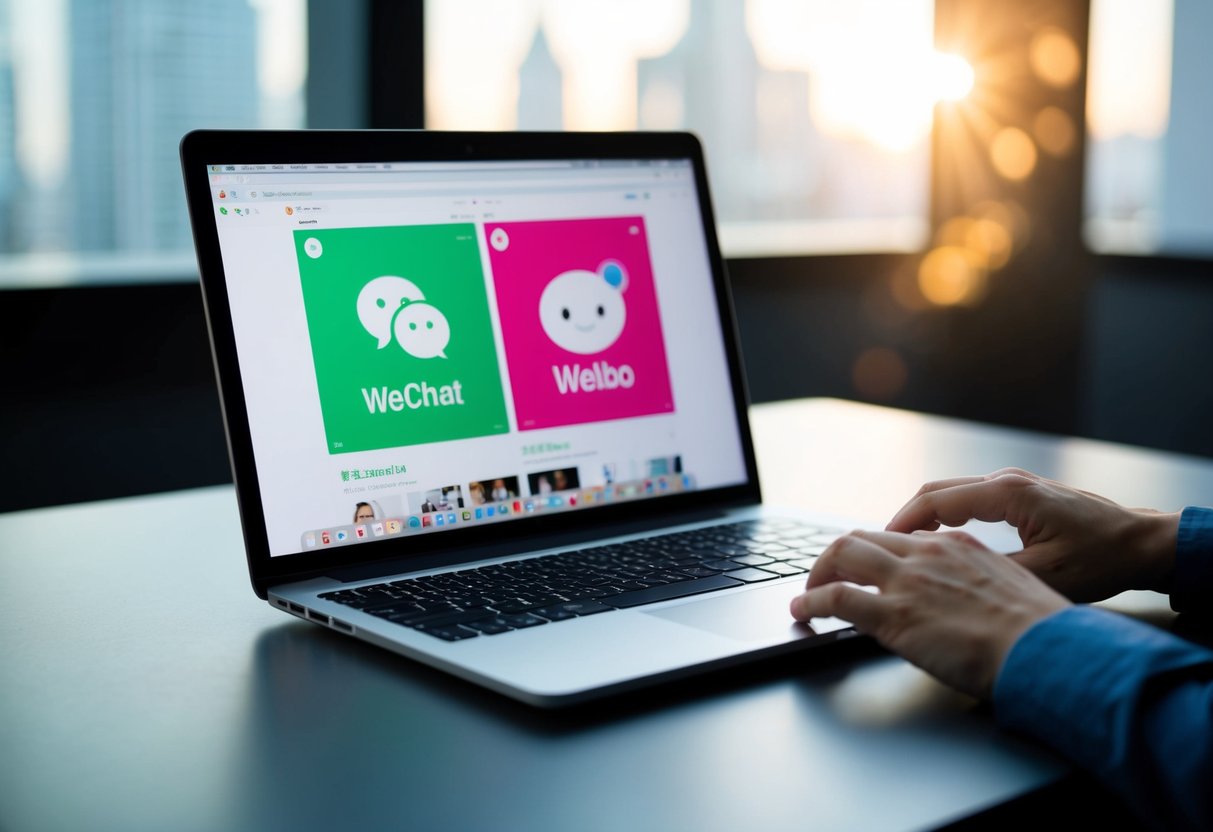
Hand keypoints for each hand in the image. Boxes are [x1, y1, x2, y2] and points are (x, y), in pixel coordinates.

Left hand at [790, 529, 1068, 698]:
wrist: (1047, 652)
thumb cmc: (1041, 636)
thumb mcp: (1012, 594)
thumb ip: (980, 589)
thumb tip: (967, 606)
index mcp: (961, 547)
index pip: (905, 539)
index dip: (880, 553)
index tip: (870, 568)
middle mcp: (929, 554)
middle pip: (865, 536)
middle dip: (839, 555)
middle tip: (827, 576)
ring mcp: (907, 581)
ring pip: (842, 553)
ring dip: (818, 572)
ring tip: (808, 591)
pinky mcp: (893, 614)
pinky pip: (836, 596)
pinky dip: (811, 600)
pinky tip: (802, 611)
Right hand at [885, 468, 1180, 601]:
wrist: (1144, 542)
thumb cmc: (1103, 559)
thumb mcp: (1044, 576)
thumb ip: (992, 574)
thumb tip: (944, 583)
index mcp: (1007, 495)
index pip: (935, 501)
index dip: (901, 523)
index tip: (877, 545)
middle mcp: (1006, 483)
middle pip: (936, 491)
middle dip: (903, 518)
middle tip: (878, 546)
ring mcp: (1013, 485)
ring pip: (951, 492)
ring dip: (923, 517)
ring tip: (900, 547)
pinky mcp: (1021, 496)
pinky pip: (968, 499)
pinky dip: (944, 517)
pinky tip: (938, 541)